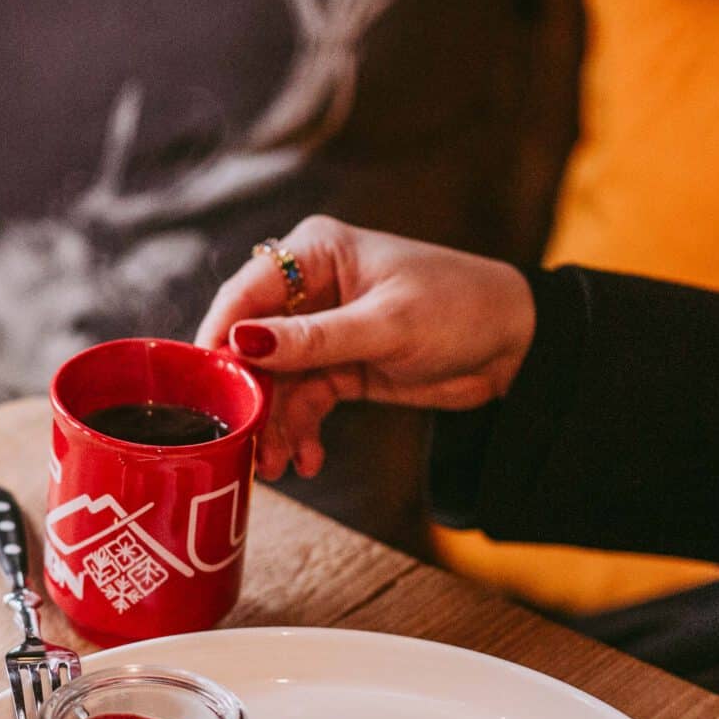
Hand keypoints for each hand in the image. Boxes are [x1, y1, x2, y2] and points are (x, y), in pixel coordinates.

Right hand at [196, 216, 536, 480]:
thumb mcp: (386, 326)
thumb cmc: (460, 308)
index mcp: (316, 253)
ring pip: (275, 383)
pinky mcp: (338, 367)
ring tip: (281, 466)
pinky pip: (302, 402)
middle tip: (250, 444)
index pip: (245, 294)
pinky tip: (309, 459)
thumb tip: (244, 343)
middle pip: (253, 346)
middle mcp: (309, 287)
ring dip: (275, 426)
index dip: (218, 340)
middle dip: (251, 398)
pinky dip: (301, 432)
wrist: (515, 345)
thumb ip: (314, 339)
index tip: (203, 389)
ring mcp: (322, 330)